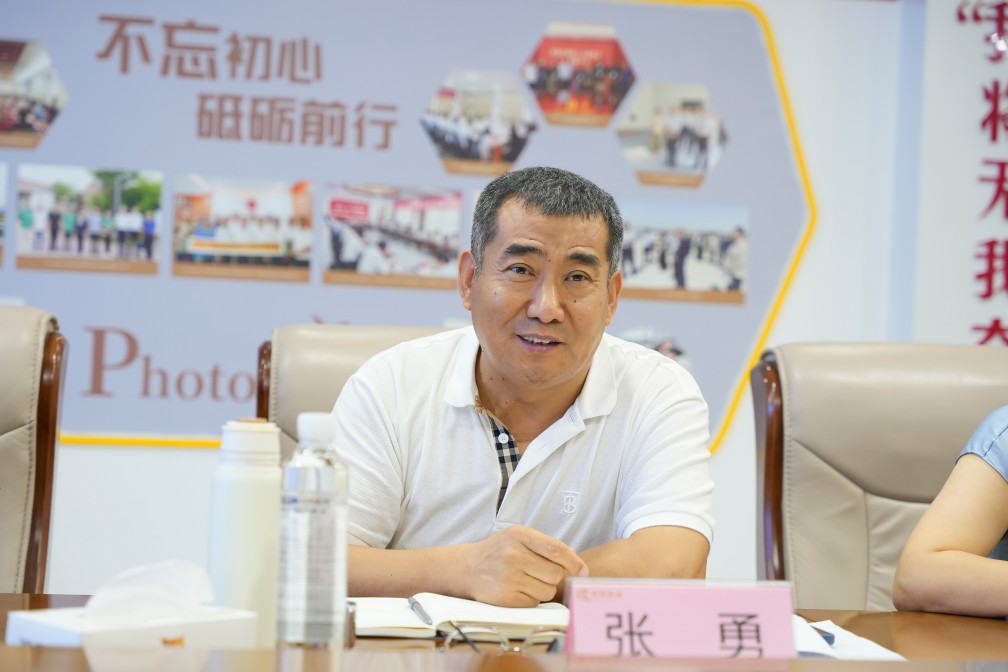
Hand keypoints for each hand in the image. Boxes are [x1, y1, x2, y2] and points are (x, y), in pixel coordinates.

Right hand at [462, 525, 587, 606]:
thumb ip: (546, 545)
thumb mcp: (519, 538)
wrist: (467, 568)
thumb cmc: (500, 551)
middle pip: (556, 573)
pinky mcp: (505, 598)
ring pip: (548, 590)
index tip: (582, 571)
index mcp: (519, 535)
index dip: (574, 562)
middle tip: (542, 573)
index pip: (556, 549)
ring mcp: (508, 578)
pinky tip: (518, 589)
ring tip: (527, 580)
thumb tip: (576, 561)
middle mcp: (513, 555)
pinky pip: (534, 602)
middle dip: (556, 576)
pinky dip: (532, 598)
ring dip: (544, 588)